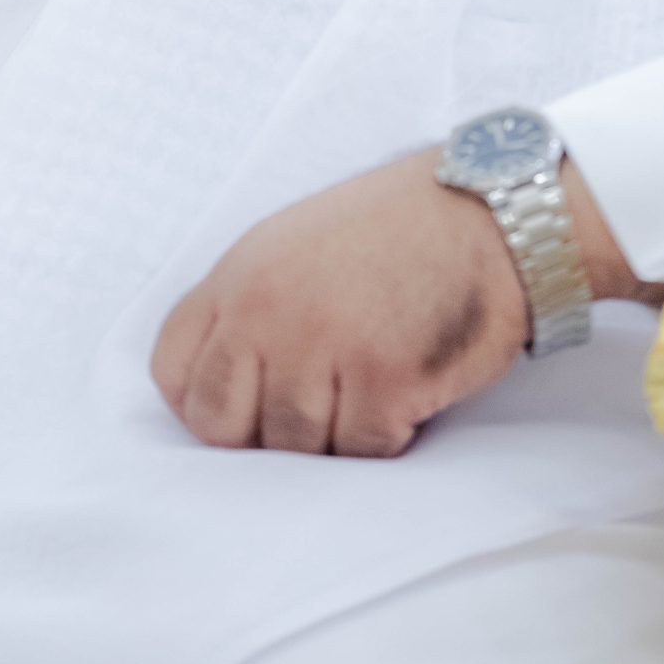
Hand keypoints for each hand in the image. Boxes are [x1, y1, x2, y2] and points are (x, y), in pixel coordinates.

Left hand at [152, 145, 642, 458]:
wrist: (491, 212)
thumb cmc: (399, 229)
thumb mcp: (296, 244)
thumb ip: (251, 307)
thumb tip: (228, 390)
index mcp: (241, 272)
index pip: (172, 370)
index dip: (205, 402)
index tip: (245, 406)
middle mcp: (268, 310)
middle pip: (220, 426)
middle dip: (261, 436)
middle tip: (315, 411)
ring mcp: (322, 346)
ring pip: (293, 448)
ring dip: (333, 433)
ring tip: (370, 387)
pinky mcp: (381, 381)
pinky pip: (360, 450)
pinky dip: (386, 435)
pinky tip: (408, 389)